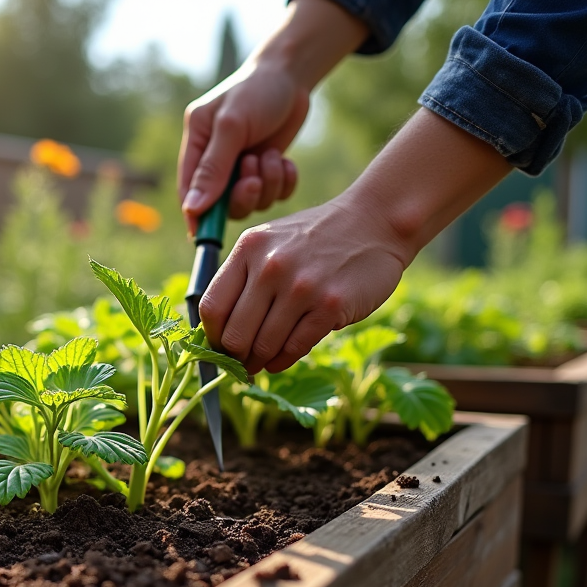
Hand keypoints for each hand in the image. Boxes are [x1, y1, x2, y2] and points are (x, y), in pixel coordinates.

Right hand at [177, 0, 371, 232]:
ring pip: (251, 201)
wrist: (292, 74)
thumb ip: (213, 168)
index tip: (203, 235)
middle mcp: (216, 159)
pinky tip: (285, 162)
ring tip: (271, 156)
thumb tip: (192, 208)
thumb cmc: (256, 91)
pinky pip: (274, 195)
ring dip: (266, 185)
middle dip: (241, 196)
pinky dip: (282, 183)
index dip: (195, 214)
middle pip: (221, 203)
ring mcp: (242, 166)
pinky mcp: (267, 168)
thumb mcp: (232, 127)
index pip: (188, 190)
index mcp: (197, 144)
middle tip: (254, 180)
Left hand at [198, 194, 410, 373]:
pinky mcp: (330, 305)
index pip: (211, 308)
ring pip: (263, 346)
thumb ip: (243, 276)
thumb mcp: (270, 242)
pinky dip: (281, 361)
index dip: (211, 336)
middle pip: (234, 334)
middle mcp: (271, 266)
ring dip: (258, 362)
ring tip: (259, 364)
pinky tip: (279, 361)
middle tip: (239, 363)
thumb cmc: (315, 239)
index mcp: (249, 249)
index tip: (219, 346)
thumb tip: (218, 330)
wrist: (375, 222)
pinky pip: (294, 348)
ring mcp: (301, 287)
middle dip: (234, 357)